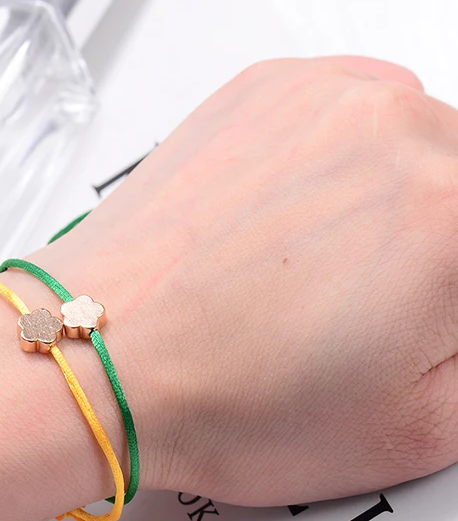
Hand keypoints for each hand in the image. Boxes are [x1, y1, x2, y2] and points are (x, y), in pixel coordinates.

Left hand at [12, 56, 457, 505]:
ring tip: (317, 268)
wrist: (97, 355)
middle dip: (438, 250)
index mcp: (454, 218)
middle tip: (371, 305)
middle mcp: (396, 131)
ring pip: (415, 143)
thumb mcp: (413, 430)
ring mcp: (323, 97)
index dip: (447, 301)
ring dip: (394, 199)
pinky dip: (341, 158)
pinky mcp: (264, 90)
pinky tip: (289, 222)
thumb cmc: (217, 396)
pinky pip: (350, 109)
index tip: (422, 318)